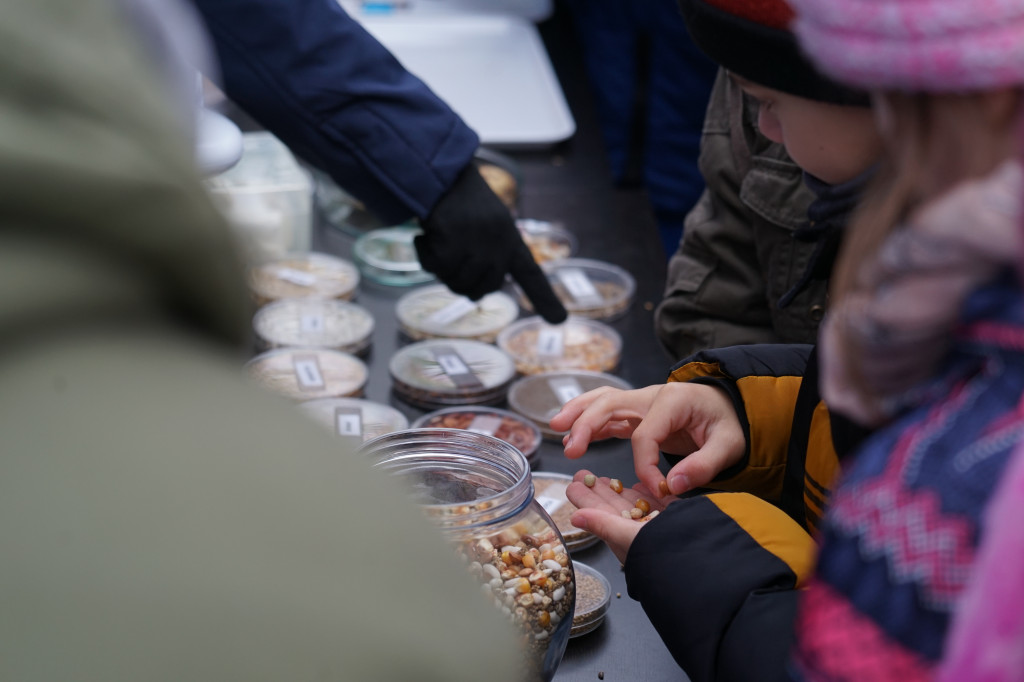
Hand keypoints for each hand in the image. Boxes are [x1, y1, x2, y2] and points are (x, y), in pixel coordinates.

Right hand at [416, 163, 566, 322]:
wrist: (438, 169)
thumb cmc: (458, 198)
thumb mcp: (485, 223)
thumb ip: (486, 256)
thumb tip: (475, 293)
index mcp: (510, 238)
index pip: (531, 273)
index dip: (544, 298)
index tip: (560, 320)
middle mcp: (500, 244)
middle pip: (480, 290)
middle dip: (459, 281)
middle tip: (447, 257)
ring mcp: (479, 246)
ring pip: (456, 283)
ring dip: (438, 267)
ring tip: (437, 238)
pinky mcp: (455, 244)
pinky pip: (436, 269)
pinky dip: (424, 255)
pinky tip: (423, 236)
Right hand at [551, 382, 745, 496]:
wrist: (729, 408)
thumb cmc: (728, 425)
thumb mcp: (729, 445)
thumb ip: (704, 465)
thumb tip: (674, 485)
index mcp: (673, 401)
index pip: (646, 435)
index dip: (647, 466)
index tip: (659, 491)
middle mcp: (652, 396)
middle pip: (611, 405)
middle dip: (588, 424)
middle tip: (571, 448)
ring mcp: (641, 401)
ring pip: (602, 401)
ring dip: (578, 413)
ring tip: (555, 428)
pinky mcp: (636, 412)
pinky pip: (607, 412)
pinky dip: (586, 419)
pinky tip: (570, 434)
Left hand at [564, 471, 672, 563]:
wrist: (710, 561)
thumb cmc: (666, 554)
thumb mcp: (630, 538)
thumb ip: (604, 525)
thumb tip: (575, 517)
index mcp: (627, 542)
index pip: (601, 517)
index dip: (587, 500)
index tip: (573, 485)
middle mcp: (642, 536)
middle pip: (615, 509)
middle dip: (600, 492)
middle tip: (583, 474)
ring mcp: (661, 528)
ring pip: (636, 505)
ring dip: (620, 490)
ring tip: (606, 477)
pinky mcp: (681, 521)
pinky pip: (660, 504)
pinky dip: (650, 493)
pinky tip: (640, 484)